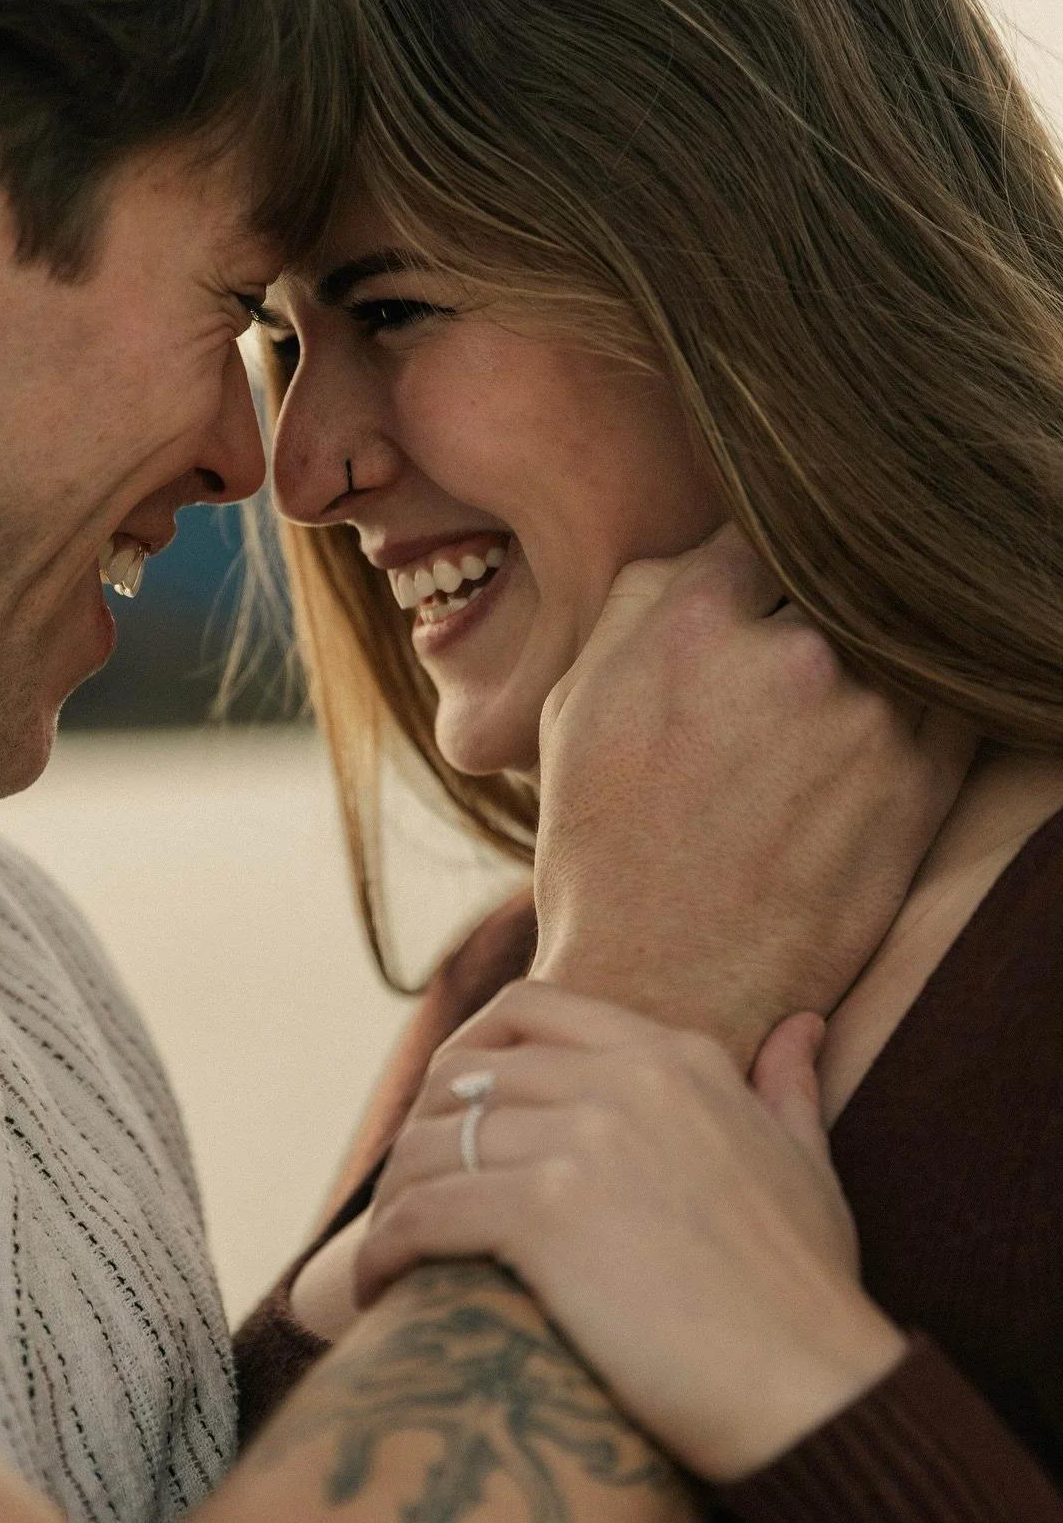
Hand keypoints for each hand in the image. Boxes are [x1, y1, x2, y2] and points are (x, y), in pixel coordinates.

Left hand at [354, 981, 907, 1482]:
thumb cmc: (809, 1295)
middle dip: (422, 1128)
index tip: (447, 1111)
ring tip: (392, 1245)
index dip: (467, 1053)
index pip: (528, 1008)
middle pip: (464, 1071)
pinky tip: (380, 1286)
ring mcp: (584, 1140)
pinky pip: (423, 1211)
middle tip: (411, 1189)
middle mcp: (625, 1077)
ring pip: (433, 1142)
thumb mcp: (807, 1167)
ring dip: (396, 1195)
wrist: (818, 1392)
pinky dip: (386, 1250)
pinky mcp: (547, 1214)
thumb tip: (800, 1024)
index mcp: (676, 1055)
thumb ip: (788, 1087)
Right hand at [532, 526, 973, 1063]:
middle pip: (826, 575)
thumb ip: (636, 608)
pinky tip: (877, 734)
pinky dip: (924, 697)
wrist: (665, 984)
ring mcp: (864, 715)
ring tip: (825, 712)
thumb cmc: (606, 847)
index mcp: (687, 627)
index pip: (751, 538)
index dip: (755, 569)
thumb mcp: (574, 710)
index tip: (759, 597)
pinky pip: (948, 697)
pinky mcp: (922, 778)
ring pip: (888, 631)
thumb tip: (703, 551)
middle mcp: (784, 655)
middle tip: (791, 663)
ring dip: (869, 652)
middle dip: (811, 609)